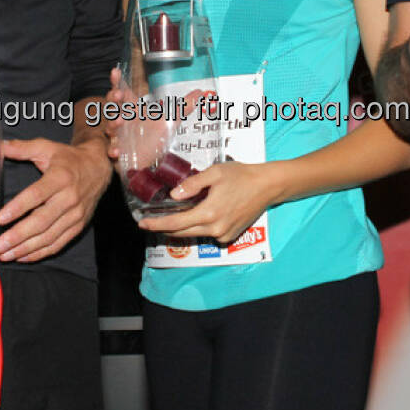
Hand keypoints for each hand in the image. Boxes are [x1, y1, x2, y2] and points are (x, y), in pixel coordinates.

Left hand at [0, 136, 111, 262]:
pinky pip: (58, 243)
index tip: (0, 218)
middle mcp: (69, 198)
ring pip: (49, 236)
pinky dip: (40, 253)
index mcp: (60, 178)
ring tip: (6, 254)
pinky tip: (22, 256)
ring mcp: (75, 215)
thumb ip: (21, 148)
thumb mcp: (46, 147)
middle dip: (18, 236)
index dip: (18, 208)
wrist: (99, 168)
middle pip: (42, 221)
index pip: (36, 195)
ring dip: (26, 248)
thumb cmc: (68, 158)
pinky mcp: (78, 226)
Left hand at [138, 161, 280, 245]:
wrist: (267, 186)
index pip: (175, 223)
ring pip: (194, 235)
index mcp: (208, 213)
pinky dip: (198, 228)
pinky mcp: (230, 236)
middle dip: (164, 229)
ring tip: (168, 219)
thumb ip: (192, 184)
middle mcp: (215, 228)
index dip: (156, 224)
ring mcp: (223, 234)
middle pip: (182, 233)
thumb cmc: (241, 176)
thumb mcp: (214, 173)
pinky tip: (194, 218)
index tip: (142, 223)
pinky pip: (208, 235)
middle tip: (149, 222)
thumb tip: (174, 195)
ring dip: (180, 229)